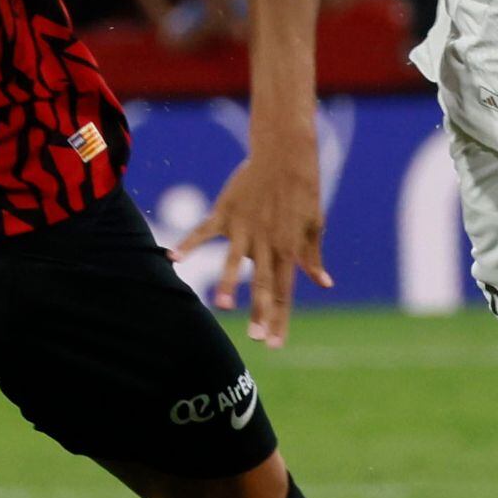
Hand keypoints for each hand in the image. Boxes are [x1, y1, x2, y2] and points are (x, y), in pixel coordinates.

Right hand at [174, 147, 331, 348]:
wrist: (285, 153)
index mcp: (288, 248)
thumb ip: (313, 257)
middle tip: (257, 339)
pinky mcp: (226, 210)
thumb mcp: (314, 224)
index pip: (283, 291)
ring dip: (228, 282)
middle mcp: (266, 241)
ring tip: (222, 306)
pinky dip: (188, 243)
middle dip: (260, 312)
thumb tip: (324, 284)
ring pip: (234, 259)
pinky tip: (173, 259)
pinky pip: (204, 230)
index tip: (274, 344)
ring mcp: (244, 226)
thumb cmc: (303, 190)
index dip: (279, 319)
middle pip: (262, 282)